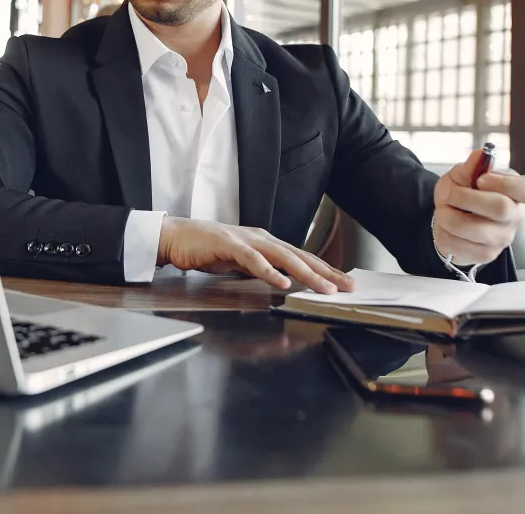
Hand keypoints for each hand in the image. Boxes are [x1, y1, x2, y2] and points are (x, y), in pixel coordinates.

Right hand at [157, 216, 353, 293]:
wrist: (176, 237)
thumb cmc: (206, 249)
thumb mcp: (241, 262)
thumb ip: (261, 269)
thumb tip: (282, 282)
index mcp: (266, 242)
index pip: (302, 257)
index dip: (325, 270)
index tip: (345, 284)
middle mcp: (261, 238)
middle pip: (300, 256)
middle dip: (326, 272)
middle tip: (348, 287)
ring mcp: (246, 240)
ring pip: (283, 257)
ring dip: (306, 273)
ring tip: (324, 288)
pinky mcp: (229, 245)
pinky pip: (253, 260)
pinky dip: (269, 271)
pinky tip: (282, 283)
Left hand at [433, 148, 524, 266]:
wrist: (449, 217)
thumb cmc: (462, 192)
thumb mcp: (462, 175)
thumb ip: (471, 166)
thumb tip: (481, 154)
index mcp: (517, 193)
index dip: (506, 183)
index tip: (482, 179)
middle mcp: (515, 217)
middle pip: (501, 207)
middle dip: (465, 197)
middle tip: (449, 194)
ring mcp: (502, 238)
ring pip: (470, 227)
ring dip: (446, 215)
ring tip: (444, 209)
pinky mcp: (485, 255)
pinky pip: (456, 243)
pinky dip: (442, 232)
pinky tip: (447, 228)